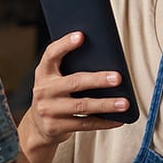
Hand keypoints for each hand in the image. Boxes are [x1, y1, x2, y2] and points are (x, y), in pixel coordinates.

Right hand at [23, 32, 127, 152]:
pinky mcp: (55, 127)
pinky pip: (84, 124)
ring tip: (124, 103)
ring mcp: (48, 110)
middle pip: (74, 82)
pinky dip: (103, 122)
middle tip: (118, 78)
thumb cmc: (54, 97)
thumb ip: (70, 69)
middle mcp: (43, 90)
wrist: (37, 127)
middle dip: (98, 80)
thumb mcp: (55, 80)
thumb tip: (106, 62)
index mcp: (43, 73)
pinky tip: (118, 119)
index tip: (81, 35)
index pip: (51, 54)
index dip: (65, 44)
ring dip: (106, 104)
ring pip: (82, 106)